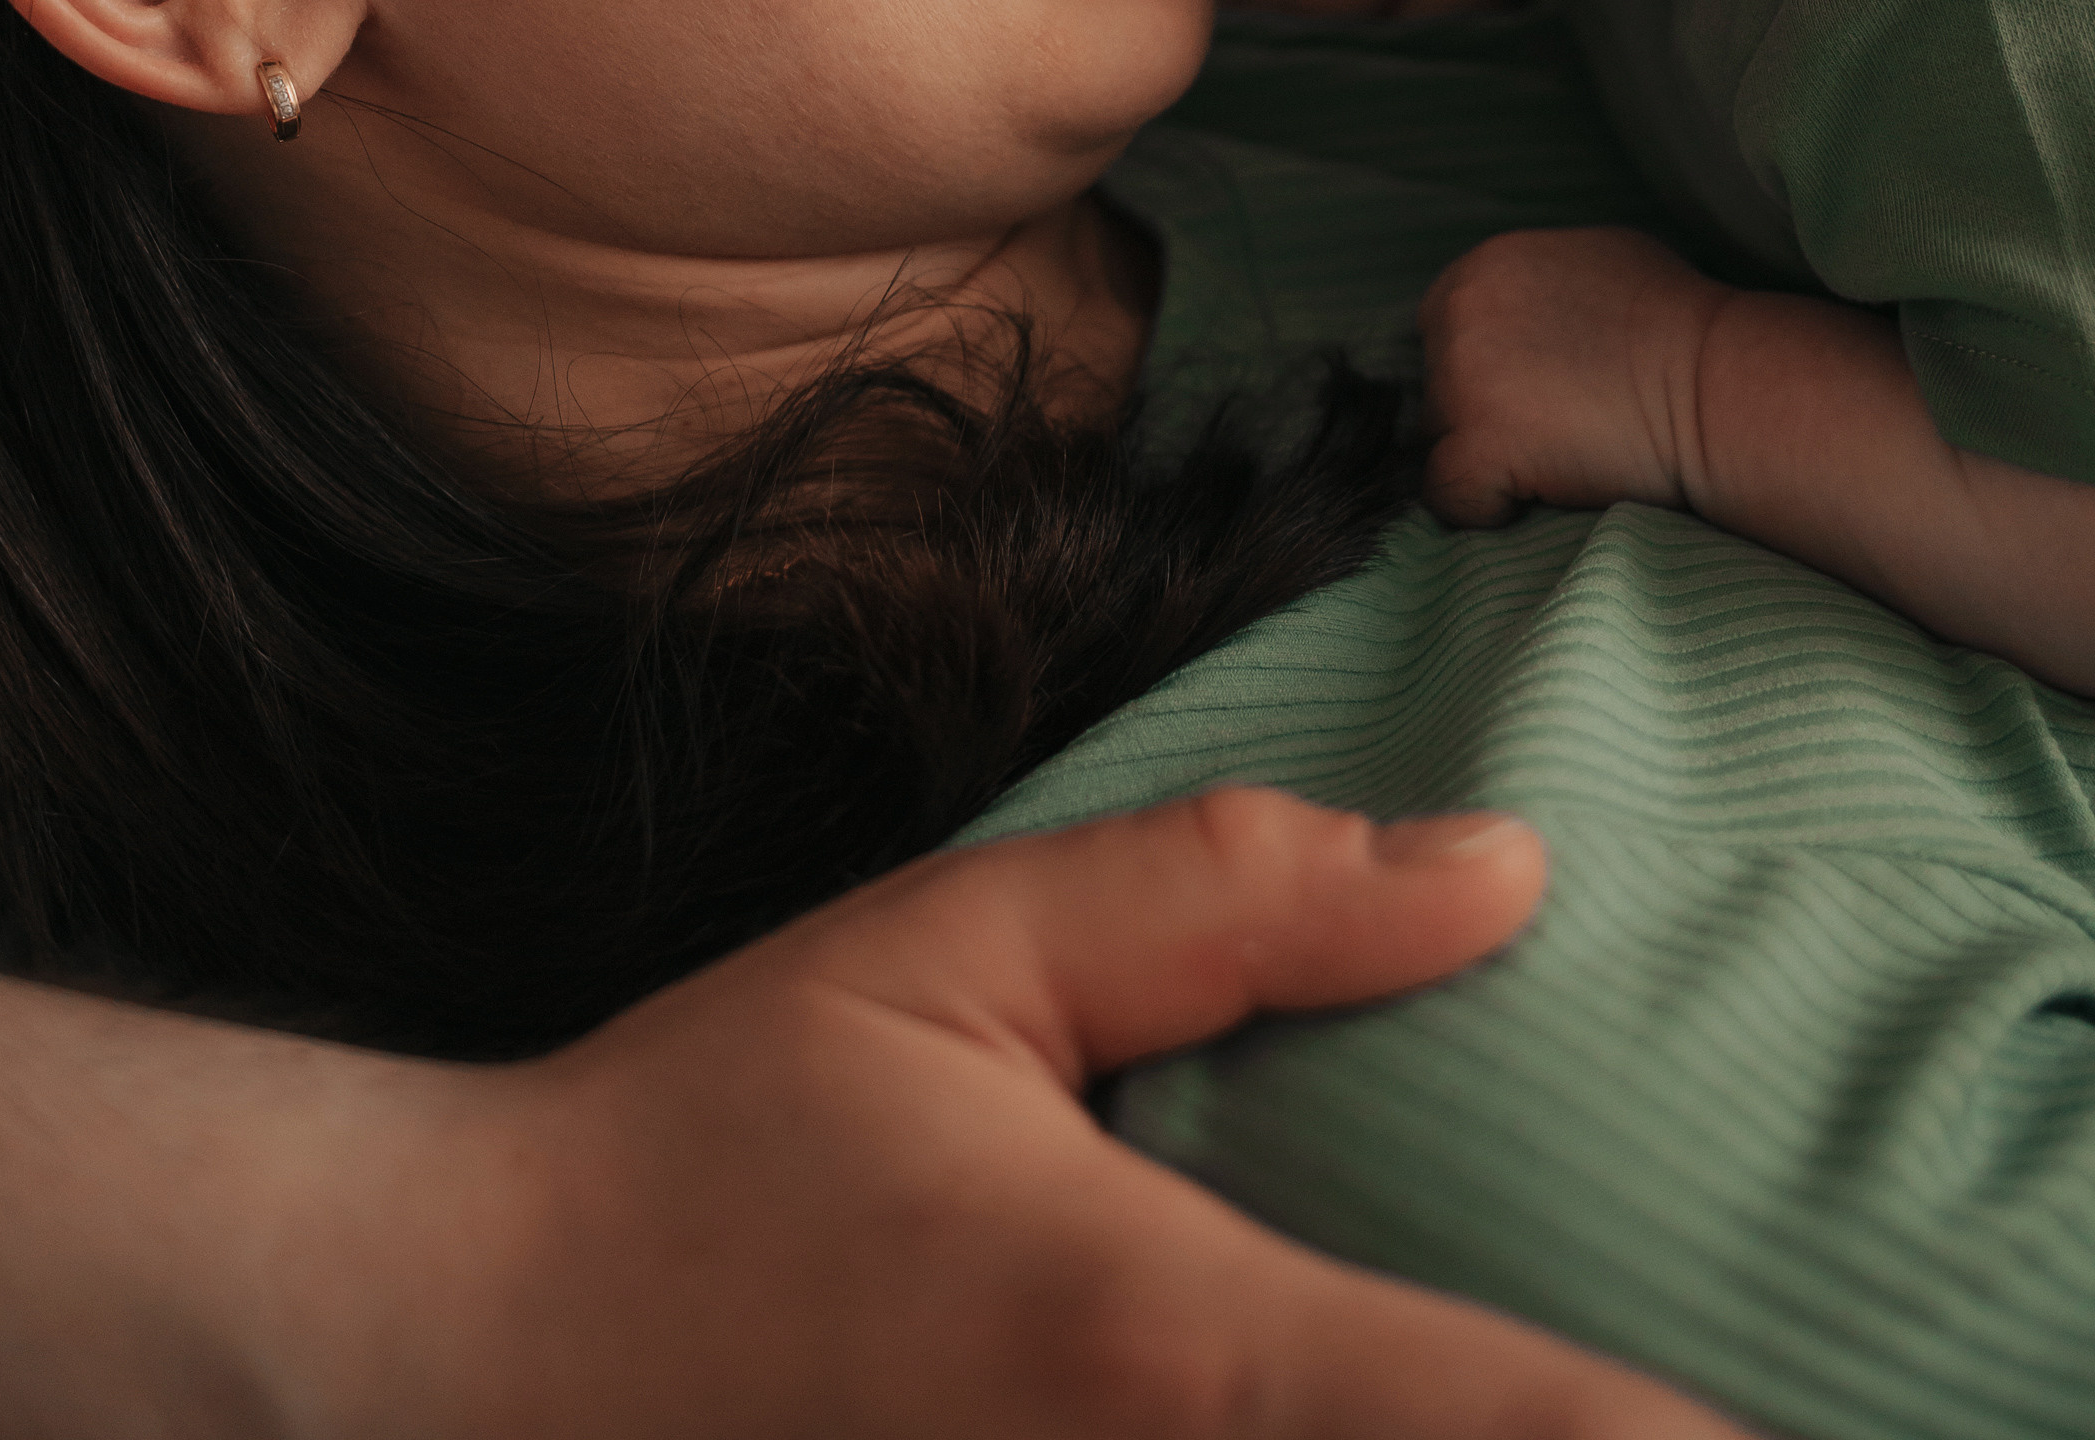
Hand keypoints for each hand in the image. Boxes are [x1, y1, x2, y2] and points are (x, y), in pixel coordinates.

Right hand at [327, 788, 1740, 1439]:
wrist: (467, 1354)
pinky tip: (1371, 1420)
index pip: (1508, 1424)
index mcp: (1162, 1337)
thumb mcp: (951, 956)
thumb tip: (1501, 864)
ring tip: (1573, 1395)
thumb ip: (1227, 898)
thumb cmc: (720, 1141)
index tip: (1780, 1417)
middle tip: (1694, 1378)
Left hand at [1420, 226, 1729, 528]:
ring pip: (1439, 437)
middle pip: (1436, 383)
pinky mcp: (1478, 446)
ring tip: (1550, 463)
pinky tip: (1529, 501)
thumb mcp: (1599, 257)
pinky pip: (1448, 494)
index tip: (1528, 392)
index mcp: (1482, 268)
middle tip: (1547, 432)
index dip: (1481, 368)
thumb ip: (1540, 279)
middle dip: (1480, 411)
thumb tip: (1527, 305)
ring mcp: (1461, 382)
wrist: (1715, 383)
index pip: (1441, 328)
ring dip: (1483, 456)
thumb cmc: (1679, 322)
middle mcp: (1459, 315)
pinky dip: (1483, 507)